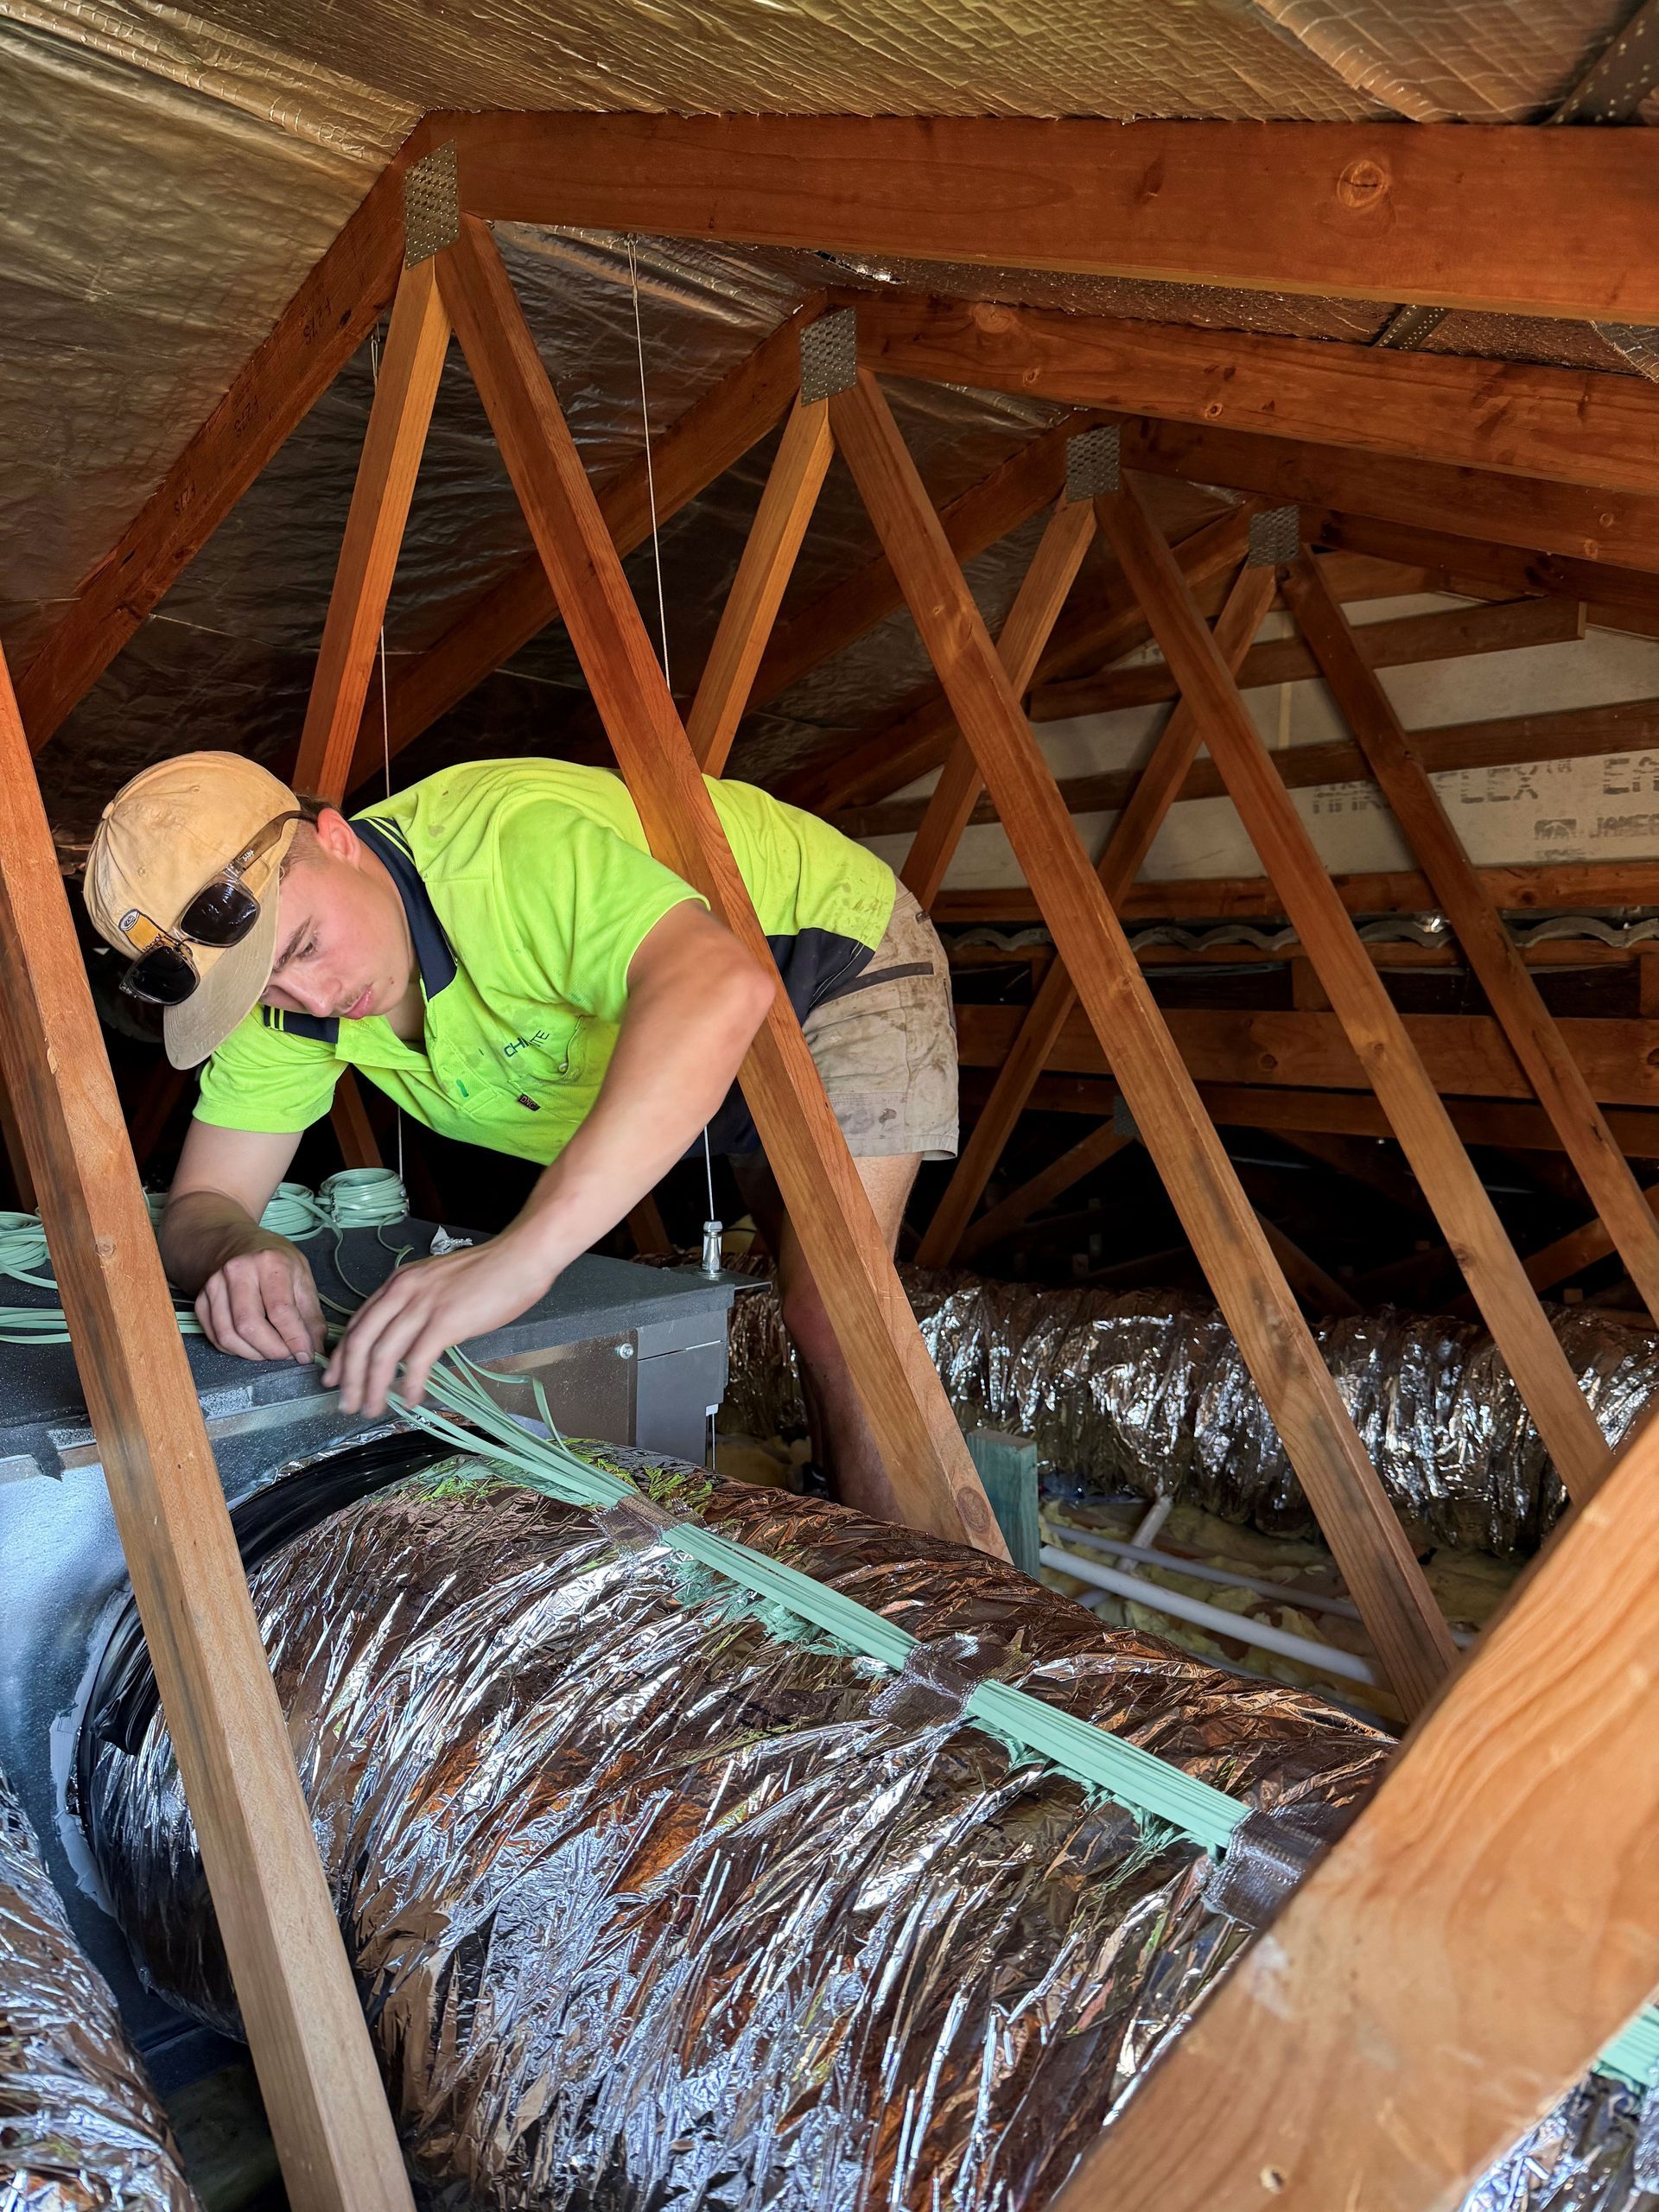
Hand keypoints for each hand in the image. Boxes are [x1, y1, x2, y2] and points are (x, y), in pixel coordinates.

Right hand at [195, 1235, 325, 1363]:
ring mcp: (214, 1285)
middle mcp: (237, 1271)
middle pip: (249, 1325)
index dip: (294, 1338)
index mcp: (269, 1262)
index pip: (280, 1310)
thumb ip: (310, 1314)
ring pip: (228, 1335)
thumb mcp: (302, 1277)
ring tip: (271, 1350)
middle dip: (272, 1350)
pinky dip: (235, 1350)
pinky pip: (215, 1337)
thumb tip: (315, 1350)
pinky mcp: (201, 1300)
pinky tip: (251, 1345)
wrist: (238, 1242)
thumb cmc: (275, 1261)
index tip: (305, 1356)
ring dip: (253, 1353)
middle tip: (287, 1355)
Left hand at [323, 1233, 555, 1415]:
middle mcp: (402, 1291)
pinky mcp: (446, 1321)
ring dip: (374, 1387)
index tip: (336, 1379)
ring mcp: (423, 1306)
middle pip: (361, 1341)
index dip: (342, 1355)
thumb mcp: (438, 1284)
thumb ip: (416, 1308)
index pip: (358, 1323)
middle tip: (347, 1404)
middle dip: (349, 1378)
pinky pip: (418, 1361)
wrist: (520, 1258)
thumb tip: (406, 1345)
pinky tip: (411, 1401)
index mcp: (398, 1282)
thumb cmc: (489, 1272)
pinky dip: (410, 1384)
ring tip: (372, 1409)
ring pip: (383, 1354)